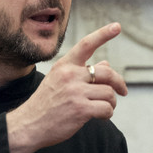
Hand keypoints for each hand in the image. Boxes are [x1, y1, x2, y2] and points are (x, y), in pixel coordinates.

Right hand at [6, 23, 127, 152]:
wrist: (29, 125)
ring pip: (109, 93)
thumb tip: (105, 64)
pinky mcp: (80, 109)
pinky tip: (100, 116)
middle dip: (119, 82)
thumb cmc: (46, 104)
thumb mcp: (59, 81)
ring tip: (104, 108)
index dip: (103, 34)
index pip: (86, 44)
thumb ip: (82, 72)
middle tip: (123, 91)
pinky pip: (107, 108)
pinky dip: (107, 114)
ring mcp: (75, 92)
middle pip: (106, 72)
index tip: (117, 27)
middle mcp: (69, 75)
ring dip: (111, 102)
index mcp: (64, 65)